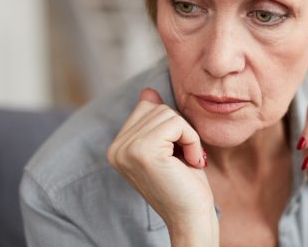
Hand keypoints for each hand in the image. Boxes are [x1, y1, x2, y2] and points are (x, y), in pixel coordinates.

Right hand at [107, 88, 217, 244]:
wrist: (191, 217)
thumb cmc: (184, 183)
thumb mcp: (168, 145)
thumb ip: (154, 120)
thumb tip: (147, 91)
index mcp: (117, 146)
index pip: (147, 107)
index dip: (171, 126)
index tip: (175, 154)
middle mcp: (116, 148)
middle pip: (156, 108)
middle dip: (179, 129)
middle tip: (183, 158)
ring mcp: (126, 149)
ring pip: (167, 113)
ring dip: (187, 136)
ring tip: (185, 161)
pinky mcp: (143, 151)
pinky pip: (176, 124)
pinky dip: (191, 140)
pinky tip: (189, 162)